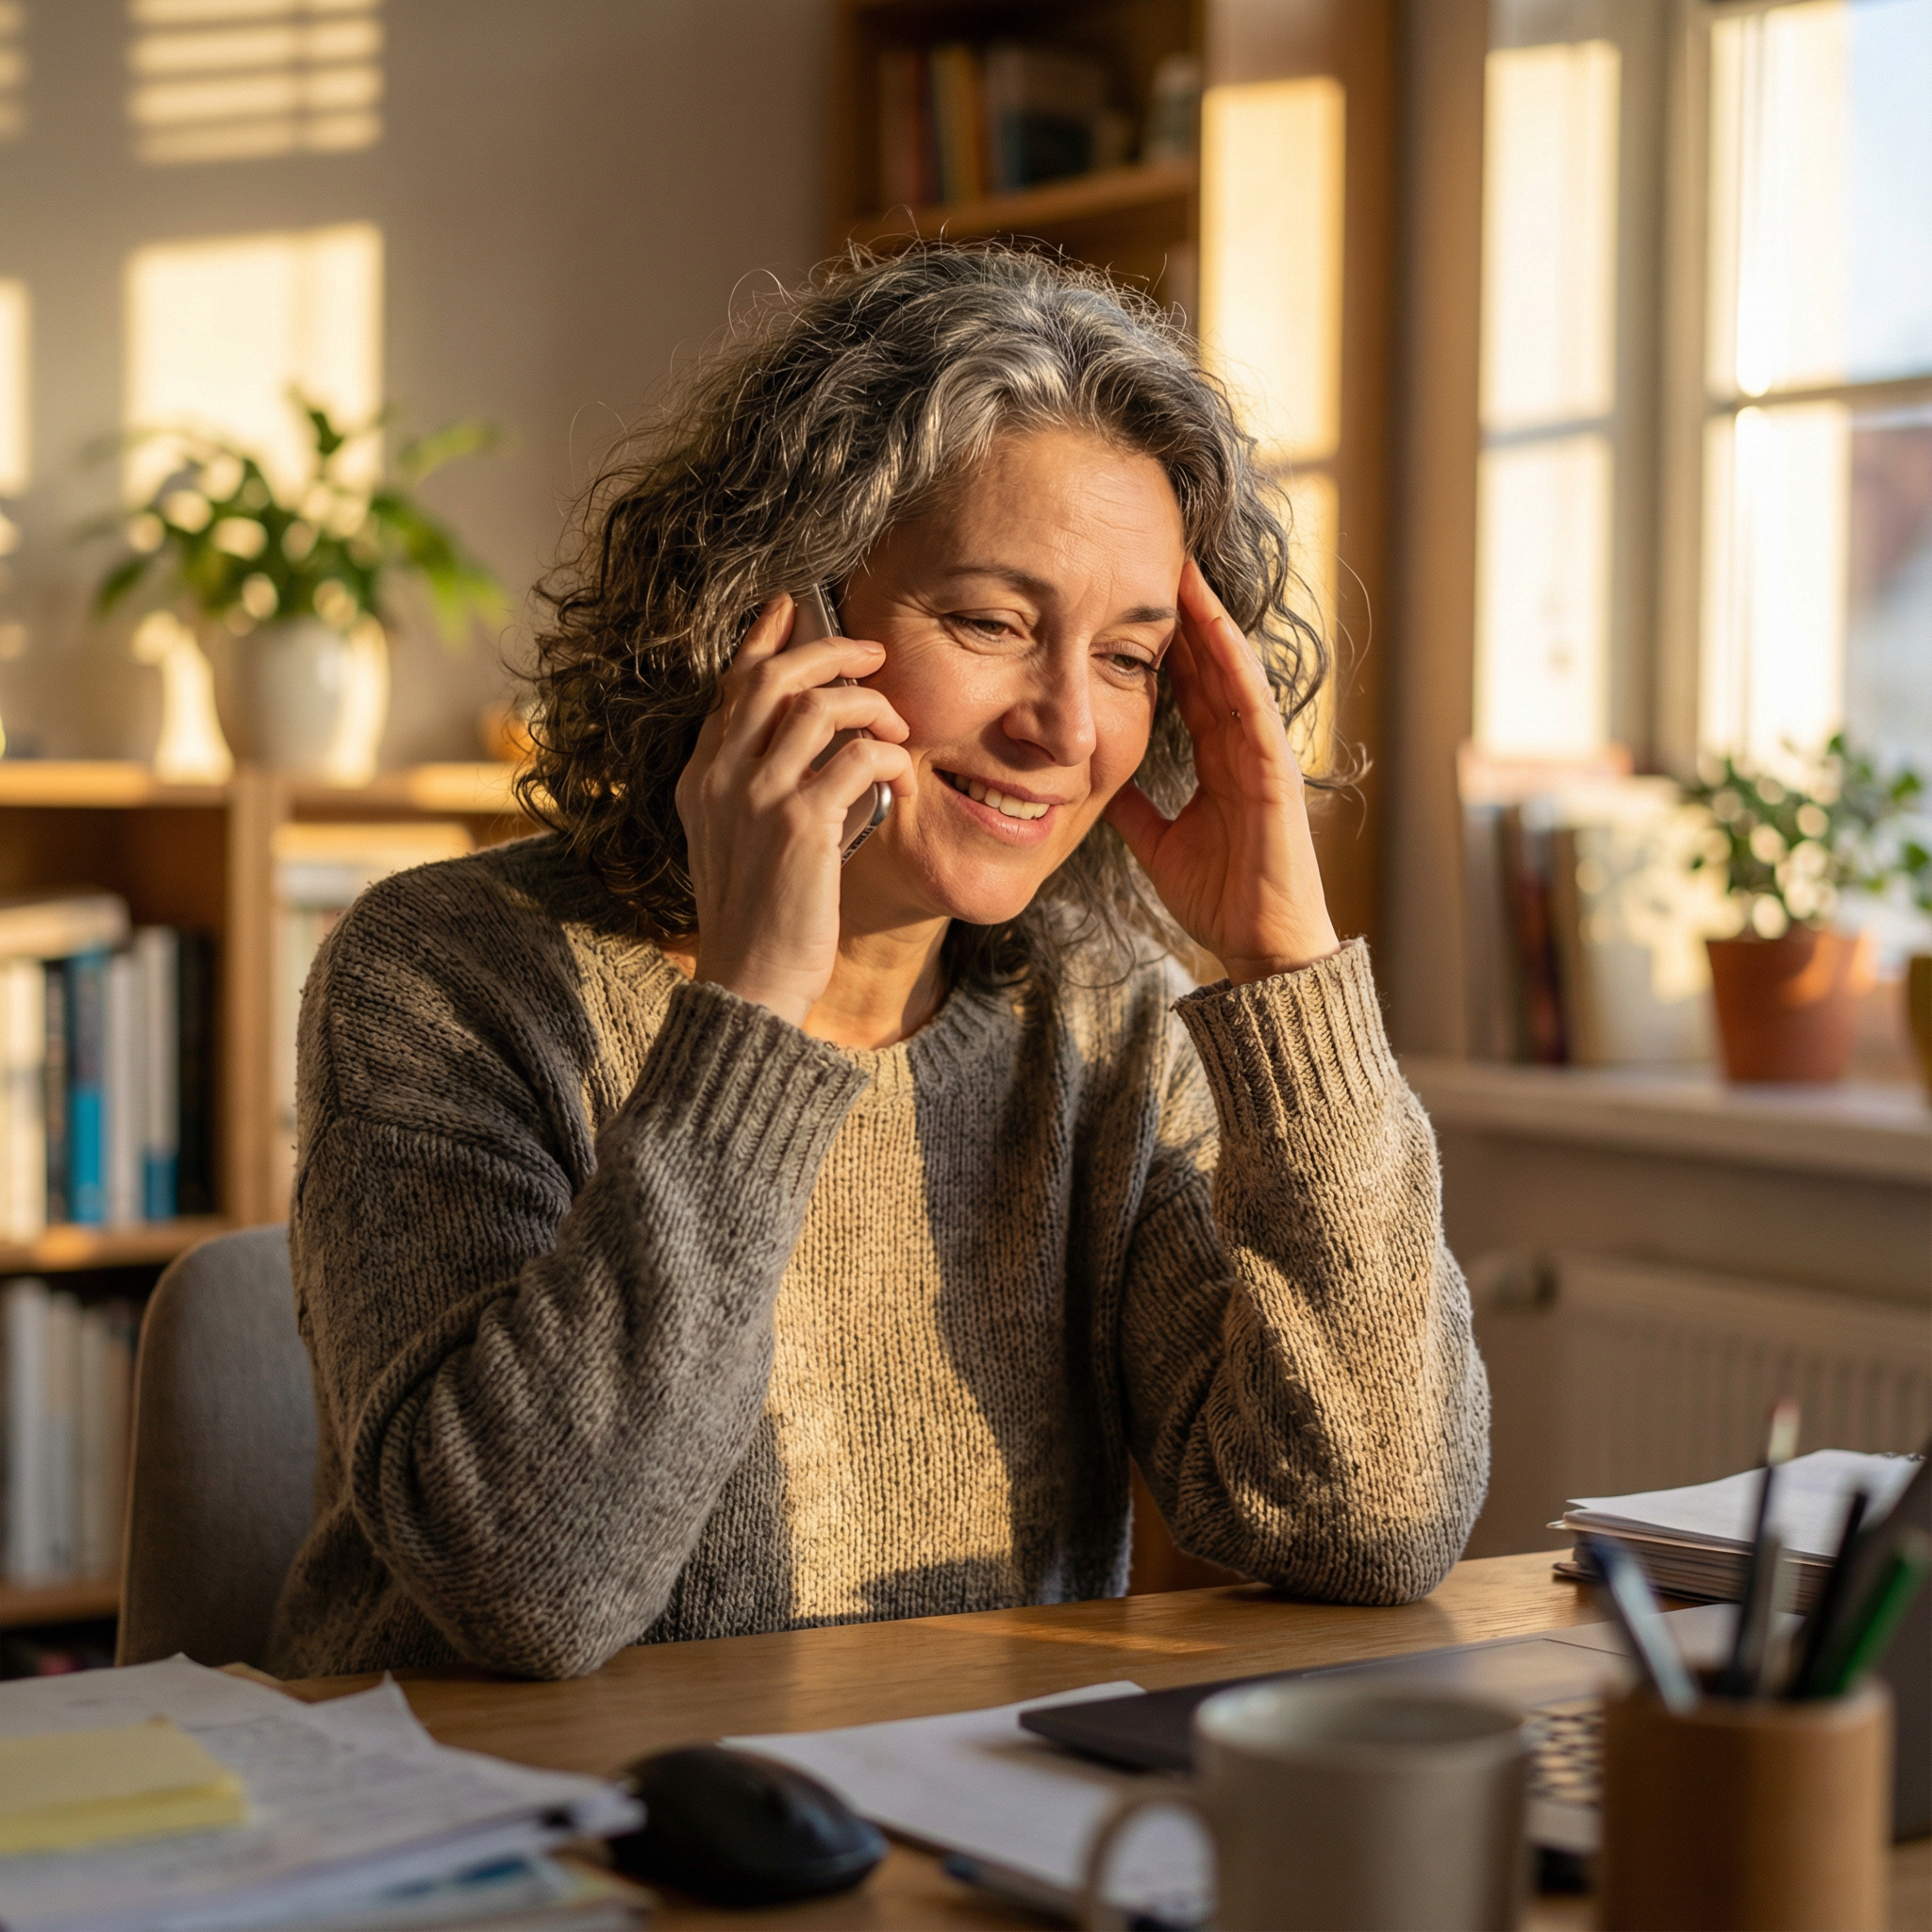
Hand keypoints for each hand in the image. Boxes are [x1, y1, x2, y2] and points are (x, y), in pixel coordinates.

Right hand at [674, 595, 912, 1026]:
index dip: (764, 639)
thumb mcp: (739, 841)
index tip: (791, 607)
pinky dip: (892, 757)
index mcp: (700, 778)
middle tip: (873, 653)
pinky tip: (902, 776)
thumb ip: (759, 787)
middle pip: (773, 676)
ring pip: (822, 706)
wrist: (750, 981)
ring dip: (873, 706)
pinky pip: (860, 757)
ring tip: (897, 727)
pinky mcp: (801, 824)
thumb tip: (823, 741)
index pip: (731, 686)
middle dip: (831, 651)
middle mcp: (719, 778)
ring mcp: (757, 798)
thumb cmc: (757, 917)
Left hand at [1103, 561, 1339, 983]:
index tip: (1134, 601)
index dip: (1165, 644)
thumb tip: (1094, 786)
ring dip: (1212, 623)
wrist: (1259, 944)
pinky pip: (1253, 708)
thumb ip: (1136, 810)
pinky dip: (1237, 667)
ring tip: (1186, 573)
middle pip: (1211, 666)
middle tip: (1158, 559)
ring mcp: (1262, 755)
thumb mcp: (1159, 844)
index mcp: (1218, 761)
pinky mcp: (1276, 771)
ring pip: (1234, 673)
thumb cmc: (1221, 898)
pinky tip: (1218, 631)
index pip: (1190, 687)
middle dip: (1187, 614)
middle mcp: (1242, 748)